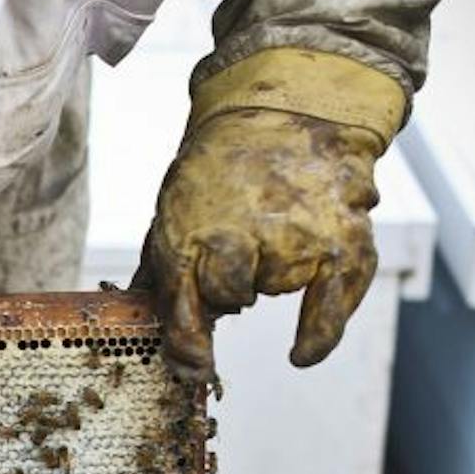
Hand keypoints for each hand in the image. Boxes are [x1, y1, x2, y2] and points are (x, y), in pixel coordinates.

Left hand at [136, 49, 403, 379]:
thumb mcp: (177, 202)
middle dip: (228, 286)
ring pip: (270, 290)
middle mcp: (239, 236)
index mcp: (188, 227)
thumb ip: (162, 263)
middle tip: (239, 246)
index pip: (180, 303)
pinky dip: (317, 335)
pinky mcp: (341, 242)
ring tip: (272, 226)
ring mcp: (292, 240)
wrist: (293, 104)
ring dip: (269, 275)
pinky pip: (330, 309)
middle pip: (227, 298)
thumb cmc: (225, 164)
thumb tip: (133, 314)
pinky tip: (301, 353)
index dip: (186, 345)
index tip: (194, 369)